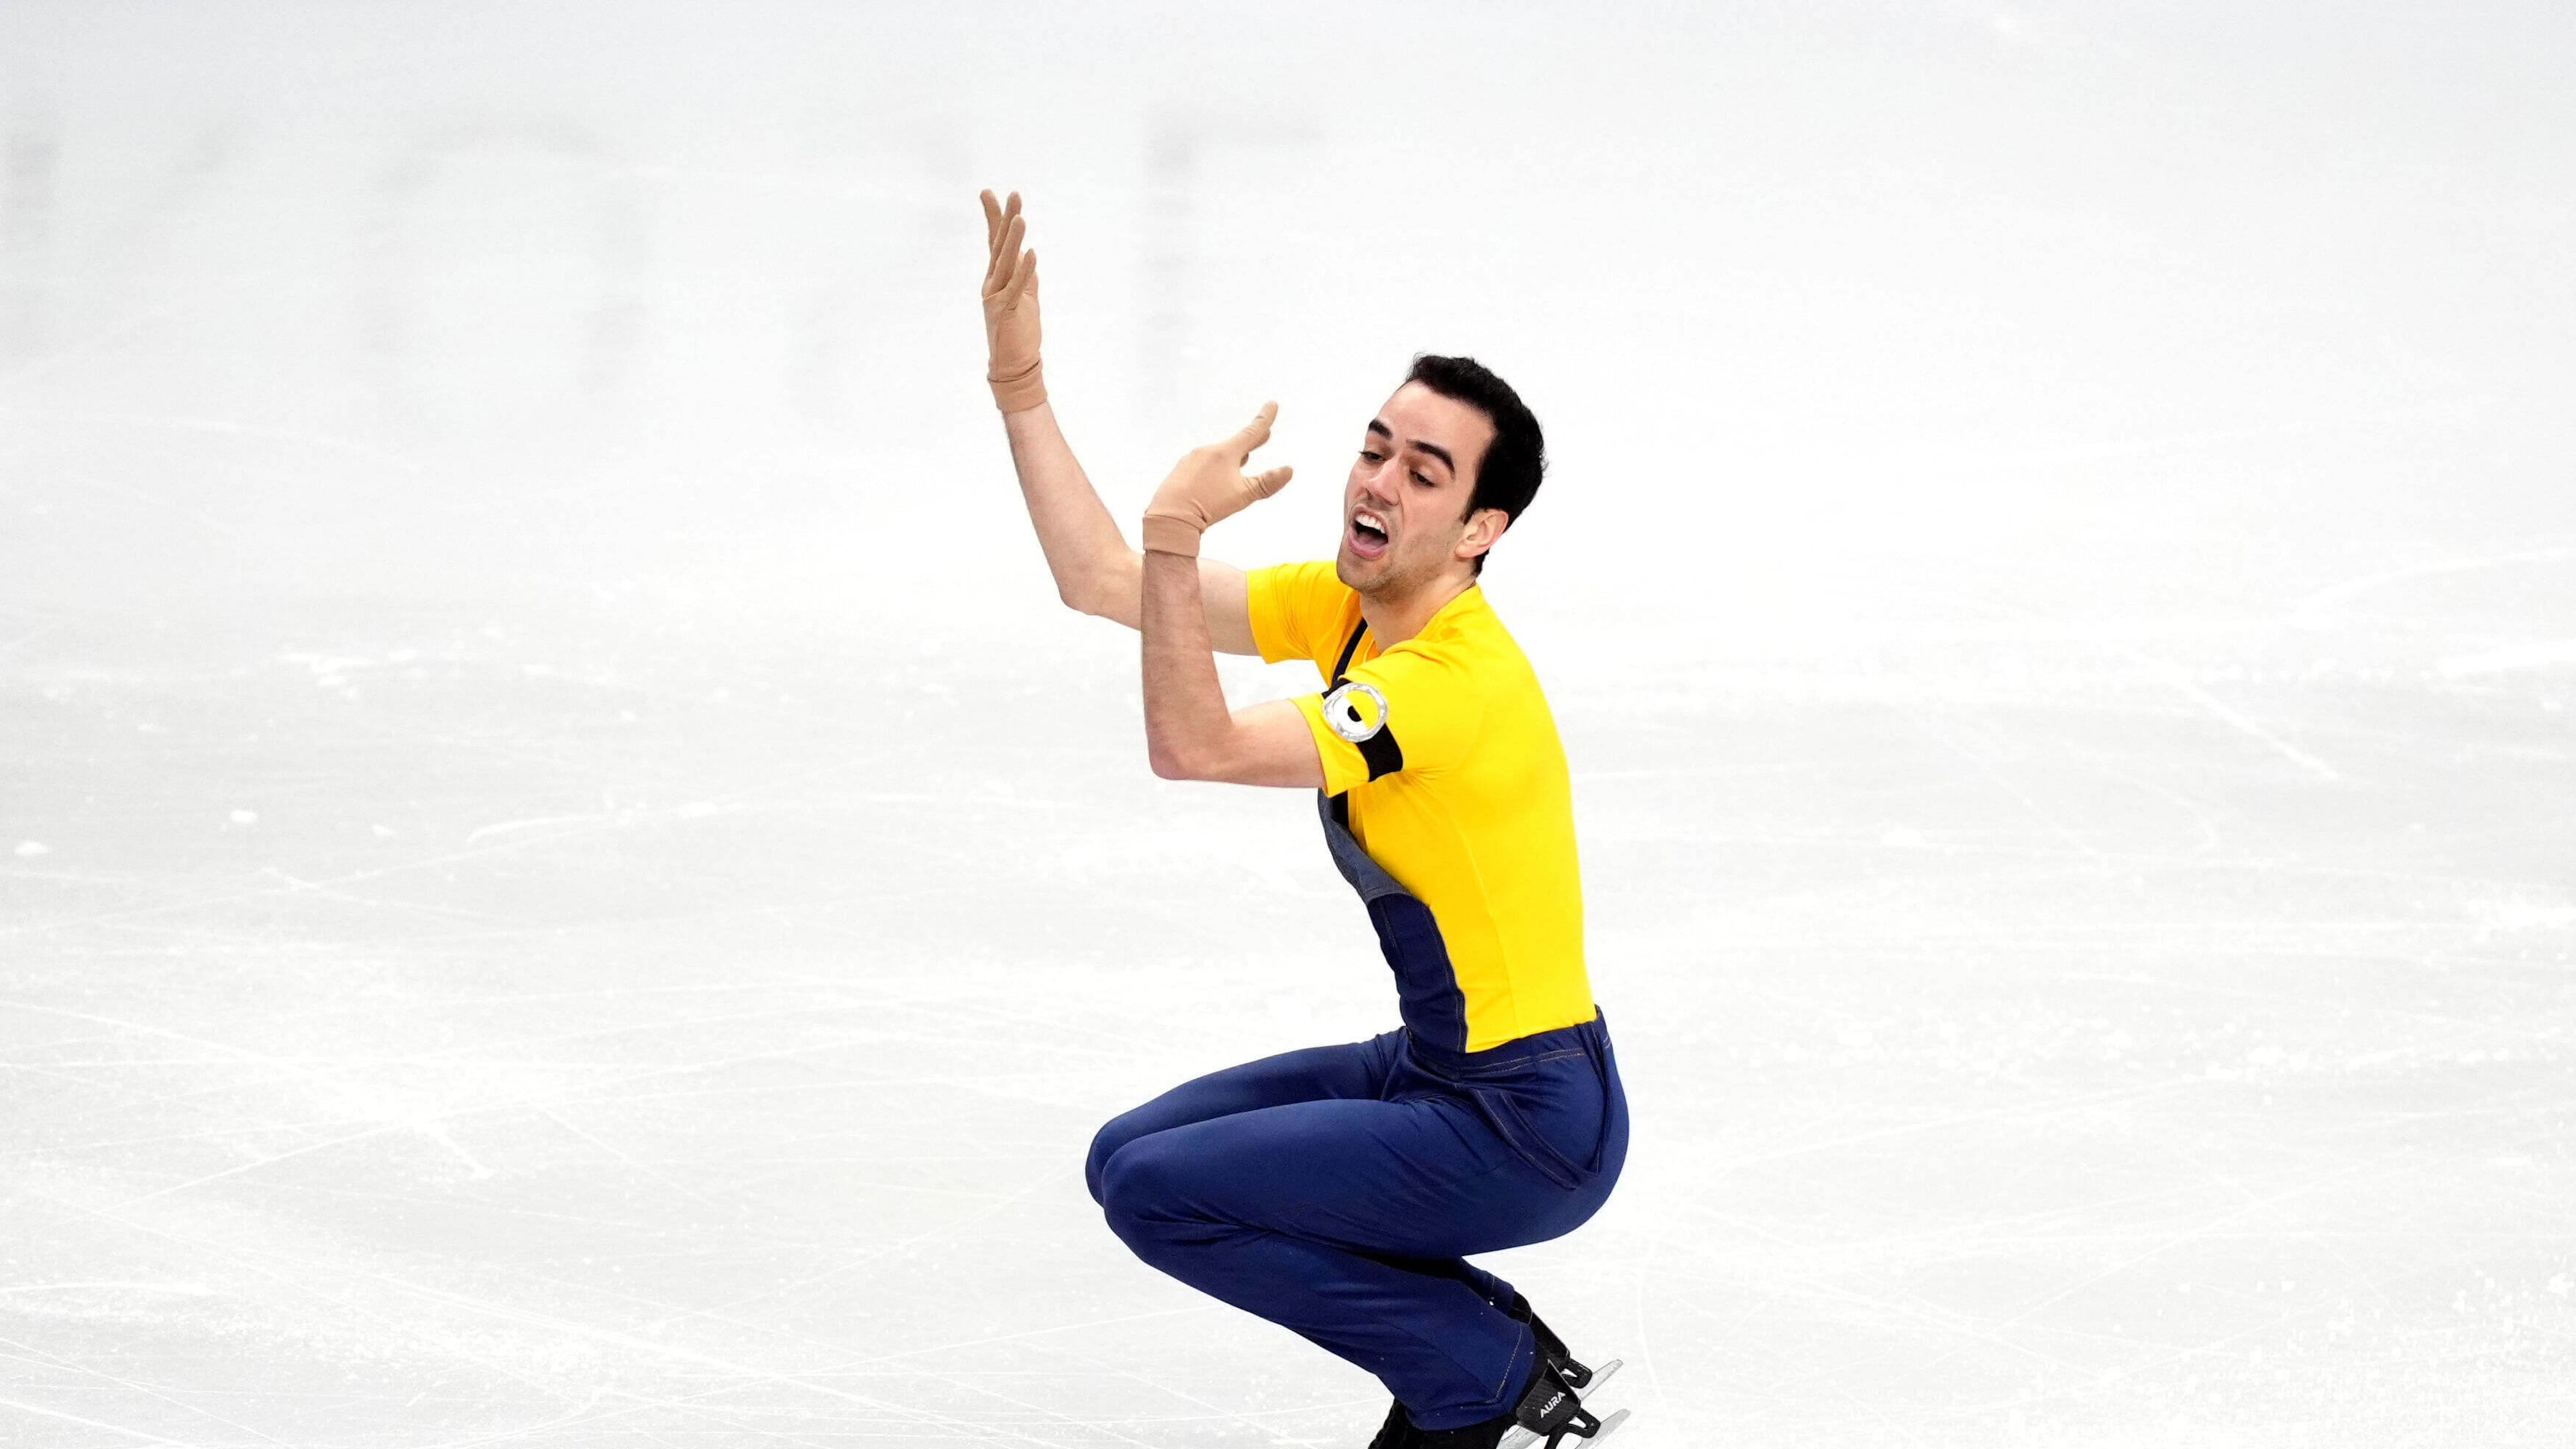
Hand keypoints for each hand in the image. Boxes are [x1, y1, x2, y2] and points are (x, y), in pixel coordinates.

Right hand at [980, 189, 1045, 412]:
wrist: (1014, 364)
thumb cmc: (1020, 330)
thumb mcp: (1025, 295)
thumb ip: (1024, 273)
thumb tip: (1025, 251)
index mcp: (996, 278)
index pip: (995, 243)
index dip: (994, 218)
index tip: (989, 193)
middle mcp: (992, 283)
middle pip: (999, 245)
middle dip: (1006, 218)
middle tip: (1012, 194)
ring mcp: (996, 297)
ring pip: (1005, 262)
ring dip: (1013, 238)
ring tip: (1020, 216)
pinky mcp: (1006, 311)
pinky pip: (1016, 287)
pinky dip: (1024, 270)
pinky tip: (1031, 252)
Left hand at [1141, 402, 1293, 556]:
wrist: (1170, 516)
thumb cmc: (1209, 505)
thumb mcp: (1243, 495)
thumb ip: (1267, 483)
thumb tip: (1289, 470)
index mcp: (1225, 453)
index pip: (1251, 432)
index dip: (1265, 419)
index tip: (1272, 404)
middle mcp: (1207, 451)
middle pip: (1235, 444)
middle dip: (1251, 441)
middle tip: (1264, 435)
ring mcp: (1191, 460)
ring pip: (1217, 456)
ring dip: (1231, 458)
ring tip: (1242, 460)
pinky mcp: (1180, 471)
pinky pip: (1201, 465)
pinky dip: (1212, 469)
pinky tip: (1212, 480)